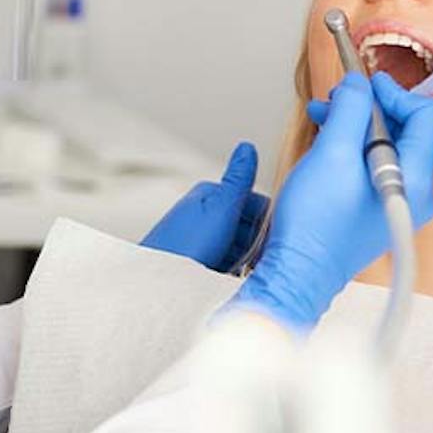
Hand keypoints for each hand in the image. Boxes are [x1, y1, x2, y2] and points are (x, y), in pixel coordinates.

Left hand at [141, 142, 269, 271]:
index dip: (268, 221)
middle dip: (258, 244)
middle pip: (247, 227)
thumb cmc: (184, 247)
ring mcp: (200, 240)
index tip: (276, 240)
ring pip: (239, 248)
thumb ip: (238, 180)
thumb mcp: (220, 209)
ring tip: (245, 273)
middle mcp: (204, 214)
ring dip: (247, 261)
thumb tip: (247, 146)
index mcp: (209, 195)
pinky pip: (226, 265)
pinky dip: (233, 273)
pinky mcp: (197, 264)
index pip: (254, 202)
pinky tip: (233, 281)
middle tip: (260, 262)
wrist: (157, 285)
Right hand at [227, 72, 432, 330]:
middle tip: (338, 99)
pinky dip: (353, 145)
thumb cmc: (314, 226)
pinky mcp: (379, 207)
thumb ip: (352, 110)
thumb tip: (360, 85)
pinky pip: (376, 163)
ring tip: (323, 116)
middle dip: (372, 106)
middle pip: (409, 127)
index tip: (365, 87)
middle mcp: (415, 191)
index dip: (396, 93)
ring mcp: (399, 201)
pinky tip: (326, 139)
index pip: (428, 115)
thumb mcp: (331, 152)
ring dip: (357, 123)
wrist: (298, 272)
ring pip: (389, 143)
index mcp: (414, 179)